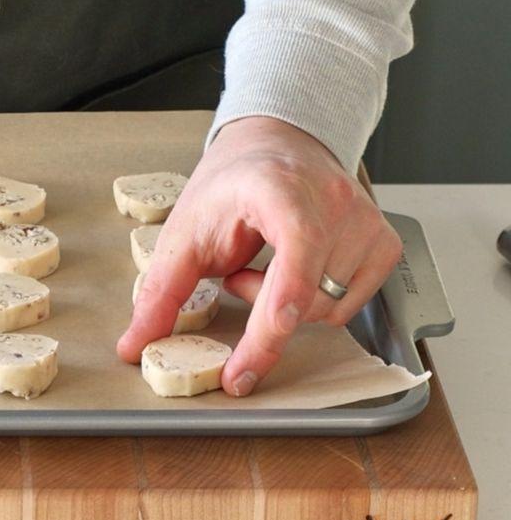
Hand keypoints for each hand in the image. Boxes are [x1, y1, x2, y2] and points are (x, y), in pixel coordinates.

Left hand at [116, 116, 402, 395]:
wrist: (274, 145)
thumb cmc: (232, 183)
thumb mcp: (184, 232)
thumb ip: (160, 292)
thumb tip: (135, 345)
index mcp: (281, 193)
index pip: (291, 273)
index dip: (266, 332)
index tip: (239, 374)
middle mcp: (334, 203)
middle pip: (306, 303)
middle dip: (261, 308)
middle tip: (235, 277)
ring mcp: (367, 222)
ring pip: (330, 311)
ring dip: (287, 305)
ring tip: (265, 267)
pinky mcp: (385, 242)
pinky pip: (351, 304)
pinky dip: (317, 302)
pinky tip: (294, 270)